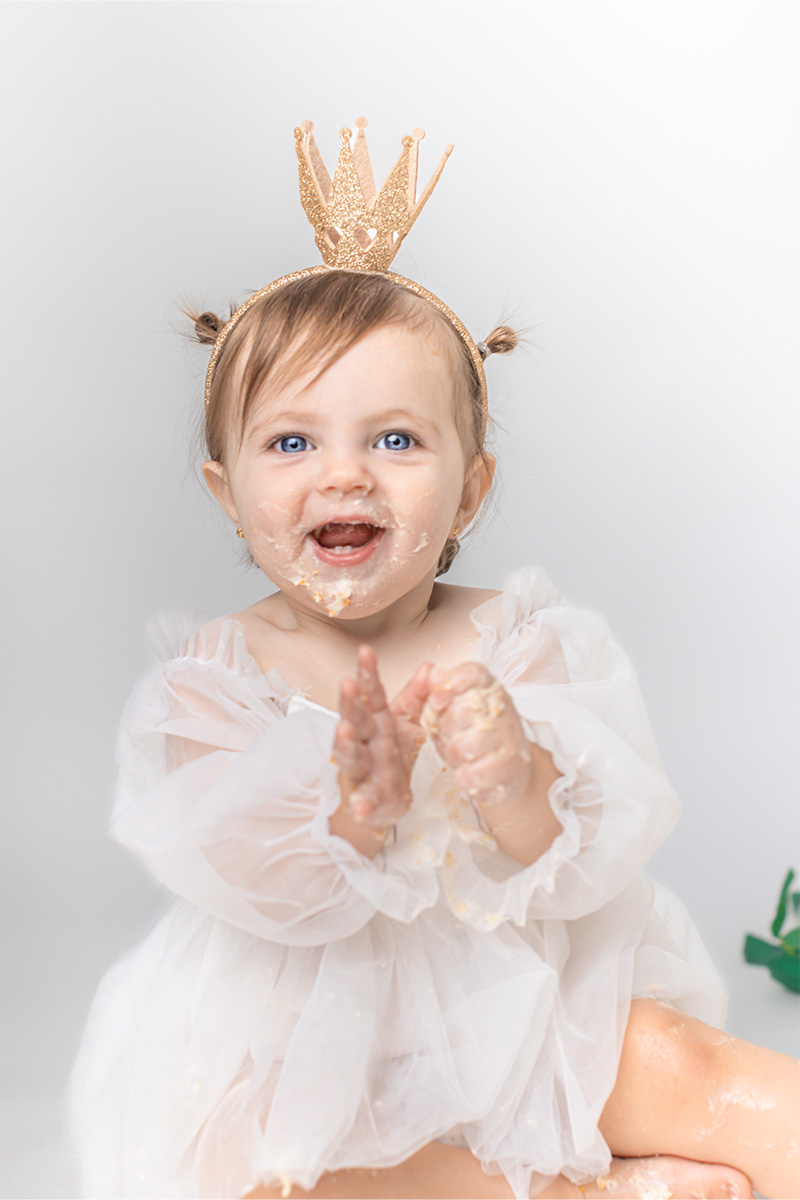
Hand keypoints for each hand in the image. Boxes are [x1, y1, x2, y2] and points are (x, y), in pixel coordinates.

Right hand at [334, 646, 431, 828]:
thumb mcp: (406, 723)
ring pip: (352, 755)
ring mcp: (363, 770)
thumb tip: (429, 666)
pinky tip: (361, 806)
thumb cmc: (389, 756)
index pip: (371, 693)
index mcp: (376, 720)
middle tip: (347, 685)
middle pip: (355, 719)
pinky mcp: (368, 798)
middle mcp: (365, 741)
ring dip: (347, 744)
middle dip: (350, 703)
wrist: (381, 801)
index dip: (368, 673)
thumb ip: (417, 696)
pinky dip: (361, 804)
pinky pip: (363, 801)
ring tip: (344, 732)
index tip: (365, 651)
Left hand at [423, 663, 532, 806]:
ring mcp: (509, 738)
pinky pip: (470, 774)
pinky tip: (471, 772)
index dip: (451, 683)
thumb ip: (428, 690)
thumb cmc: (470, 737)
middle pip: (460, 711)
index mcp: (485, 689)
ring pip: (464, 747)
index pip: (473, 673)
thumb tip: (428, 671)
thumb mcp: (443, 711)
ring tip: (461, 754)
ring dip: (453, 755)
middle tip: (451, 733)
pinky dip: (463, 777)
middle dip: (444, 728)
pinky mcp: (510, 768)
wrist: (507, 772)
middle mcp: (501, 709)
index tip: (436, 700)